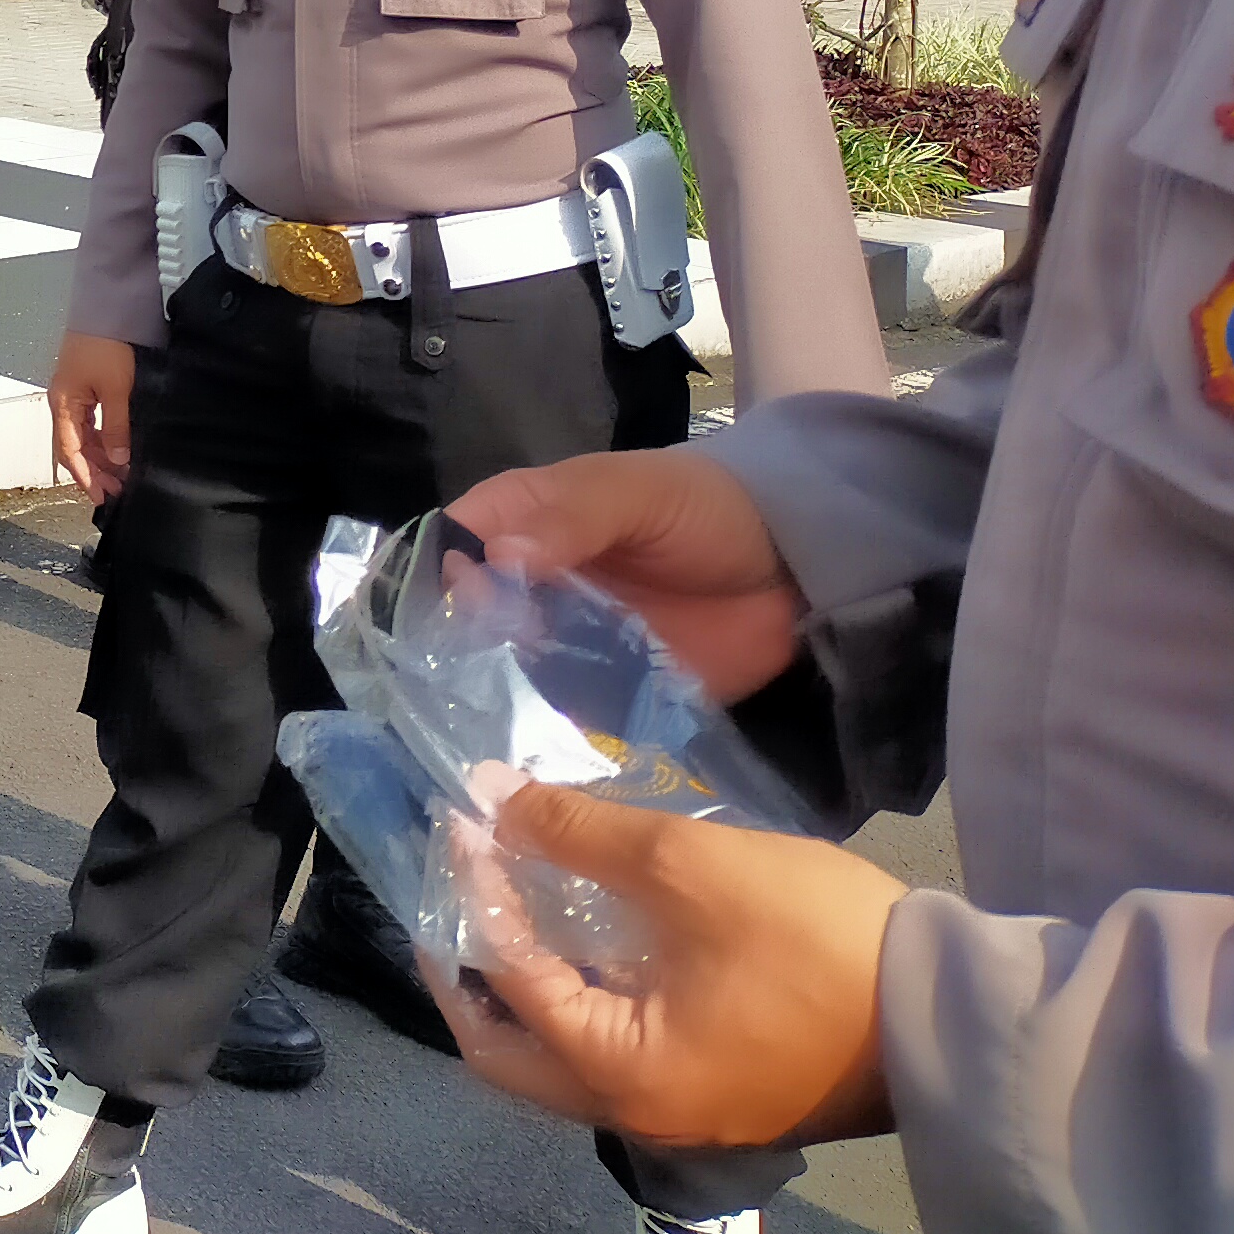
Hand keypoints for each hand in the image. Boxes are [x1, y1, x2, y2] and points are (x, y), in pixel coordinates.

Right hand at [50, 331, 138, 501]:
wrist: (106, 310)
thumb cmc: (106, 345)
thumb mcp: (116, 390)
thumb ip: (116, 427)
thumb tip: (119, 459)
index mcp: (63, 404)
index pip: (69, 451)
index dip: (84, 477)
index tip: (100, 496)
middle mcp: (62, 403)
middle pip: (72, 447)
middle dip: (93, 471)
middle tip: (116, 490)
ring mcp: (72, 396)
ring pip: (81, 437)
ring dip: (98, 457)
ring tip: (120, 474)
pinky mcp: (83, 388)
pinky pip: (88, 424)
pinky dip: (102, 440)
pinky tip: (117, 449)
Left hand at [430, 779, 903, 1149]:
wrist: (953, 1010)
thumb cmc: (817, 940)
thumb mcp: (691, 866)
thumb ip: (582, 834)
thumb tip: (495, 799)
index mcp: (618, 1073)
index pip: (504, 980)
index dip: (473, 893)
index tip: (464, 818)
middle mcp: (636, 1111)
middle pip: (508, 1052)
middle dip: (469, 967)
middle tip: (462, 885)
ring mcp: (681, 1110)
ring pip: (559, 1056)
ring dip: (525, 983)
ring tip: (513, 897)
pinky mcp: (718, 1092)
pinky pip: (614, 1052)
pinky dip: (579, 997)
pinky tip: (583, 932)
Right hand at [447, 449, 803, 705]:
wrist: (793, 568)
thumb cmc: (704, 508)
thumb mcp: (637, 494)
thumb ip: (571, 519)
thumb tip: (495, 557)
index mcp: (519, 520)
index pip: (451, 546)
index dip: (440, 575)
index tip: (459, 608)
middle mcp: (526, 584)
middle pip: (463, 618)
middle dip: (462, 645)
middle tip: (487, 669)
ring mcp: (561, 641)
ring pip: (499, 669)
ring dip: (498, 691)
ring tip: (505, 713)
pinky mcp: (600, 692)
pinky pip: (557, 713)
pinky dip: (547, 726)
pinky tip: (542, 739)